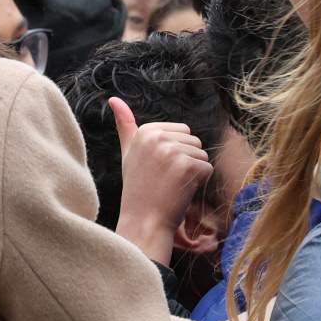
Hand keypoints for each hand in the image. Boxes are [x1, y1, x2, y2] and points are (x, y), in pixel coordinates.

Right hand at [109, 97, 212, 263]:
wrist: (143, 222)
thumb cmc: (138, 189)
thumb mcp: (129, 153)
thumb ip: (125, 125)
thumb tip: (114, 98)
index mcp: (145, 131)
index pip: (182, 132)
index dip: (175, 154)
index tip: (157, 169)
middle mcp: (157, 137)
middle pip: (194, 142)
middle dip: (185, 162)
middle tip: (165, 180)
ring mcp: (172, 151)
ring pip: (202, 155)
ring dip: (192, 173)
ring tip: (172, 186)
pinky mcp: (186, 166)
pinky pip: (207, 169)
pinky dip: (198, 184)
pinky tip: (180, 193)